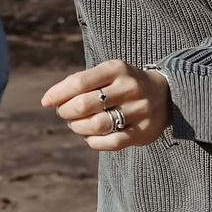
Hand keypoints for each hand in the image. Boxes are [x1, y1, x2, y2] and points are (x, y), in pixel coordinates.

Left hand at [42, 59, 170, 151]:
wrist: (166, 94)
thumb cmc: (124, 84)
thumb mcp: (108, 73)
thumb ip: (81, 82)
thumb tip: (50, 99)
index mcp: (117, 69)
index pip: (79, 82)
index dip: (57, 94)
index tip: (46, 102)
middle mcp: (129, 88)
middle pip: (84, 105)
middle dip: (66, 112)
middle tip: (64, 113)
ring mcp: (138, 110)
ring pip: (96, 125)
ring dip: (78, 127)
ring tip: (76, 125)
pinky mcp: (143, 132)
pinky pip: (111, 143)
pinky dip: (93, 142)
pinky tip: (89, 137)